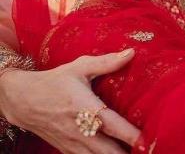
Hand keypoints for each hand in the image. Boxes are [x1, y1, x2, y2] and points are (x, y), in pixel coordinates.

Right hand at [0, 50, 139, 153]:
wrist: (23, 100)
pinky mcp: (67, 149)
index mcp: (84, 107)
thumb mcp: (79, 67)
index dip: (129, 134)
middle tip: (148, 149)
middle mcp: (79, 129)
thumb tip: (131, 53)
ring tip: (136, 153)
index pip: (111, 124)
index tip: (145, 140)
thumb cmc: (55, 81)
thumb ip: (107, 62)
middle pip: (106, 150)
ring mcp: (72, 142)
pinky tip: (116, 153)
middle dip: (126, 152)